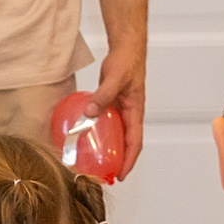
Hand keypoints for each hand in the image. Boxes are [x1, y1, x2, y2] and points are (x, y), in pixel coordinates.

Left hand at [85, 40, 146, 180]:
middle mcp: (130, 114)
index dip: (129, 160)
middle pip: (127, 144)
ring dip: (110, 149)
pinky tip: (87, 137)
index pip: (135, 142)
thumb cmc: (126, 62)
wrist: (126, 49)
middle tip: (106, 175)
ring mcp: (121, 110)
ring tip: (96, 162)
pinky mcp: (112, 105)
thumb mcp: (115, 79)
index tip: (121, 174)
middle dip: (119, 161)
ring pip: (117, 135)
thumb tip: (89, 113)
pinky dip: (100, 133)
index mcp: (135, 112)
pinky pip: (107, 124)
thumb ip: (102, 96)